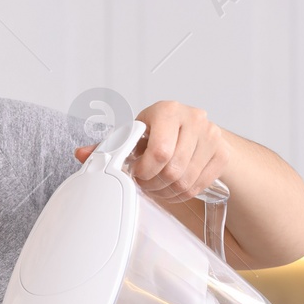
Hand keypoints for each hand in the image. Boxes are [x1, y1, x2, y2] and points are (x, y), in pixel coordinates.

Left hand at [74, 100, 231, 204]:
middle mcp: (194, 119)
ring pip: (186, 181)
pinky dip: (183, 194)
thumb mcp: (137, 134)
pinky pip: (199, 185)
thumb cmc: (161, 132)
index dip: (144, 171)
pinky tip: (173, 188)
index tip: (136, 174)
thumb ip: (110, 145)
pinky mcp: (222, 154)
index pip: (159, 151)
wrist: (197, 131)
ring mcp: (212, 136)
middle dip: (153, 184)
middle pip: (173, 170)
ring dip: (166, 191)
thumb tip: (81, 154)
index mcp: (167, 110)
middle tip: (145, 184)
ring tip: (157, 186)